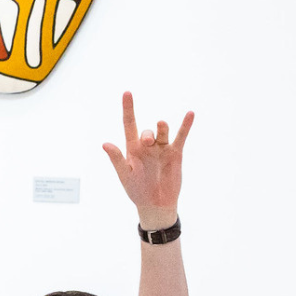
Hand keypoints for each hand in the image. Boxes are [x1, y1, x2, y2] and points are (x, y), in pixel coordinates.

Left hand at [102, 91, 193, 230]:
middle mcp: (147, 146)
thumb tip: (105, 144)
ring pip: (162, 131)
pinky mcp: (175, 153)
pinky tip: (190, 114)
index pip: (128, 125)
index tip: (127, 92)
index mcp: (131, 149)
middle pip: (146, 131)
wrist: (155, 204)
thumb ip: (117, 159)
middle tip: (147, 142)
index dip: (128, 109)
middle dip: (147, 134)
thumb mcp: (125, 175)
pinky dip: (185, 125)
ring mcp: (161, 148)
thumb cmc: (136, 190)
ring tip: (161, 126)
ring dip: (161, 128)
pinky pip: (181, 136)